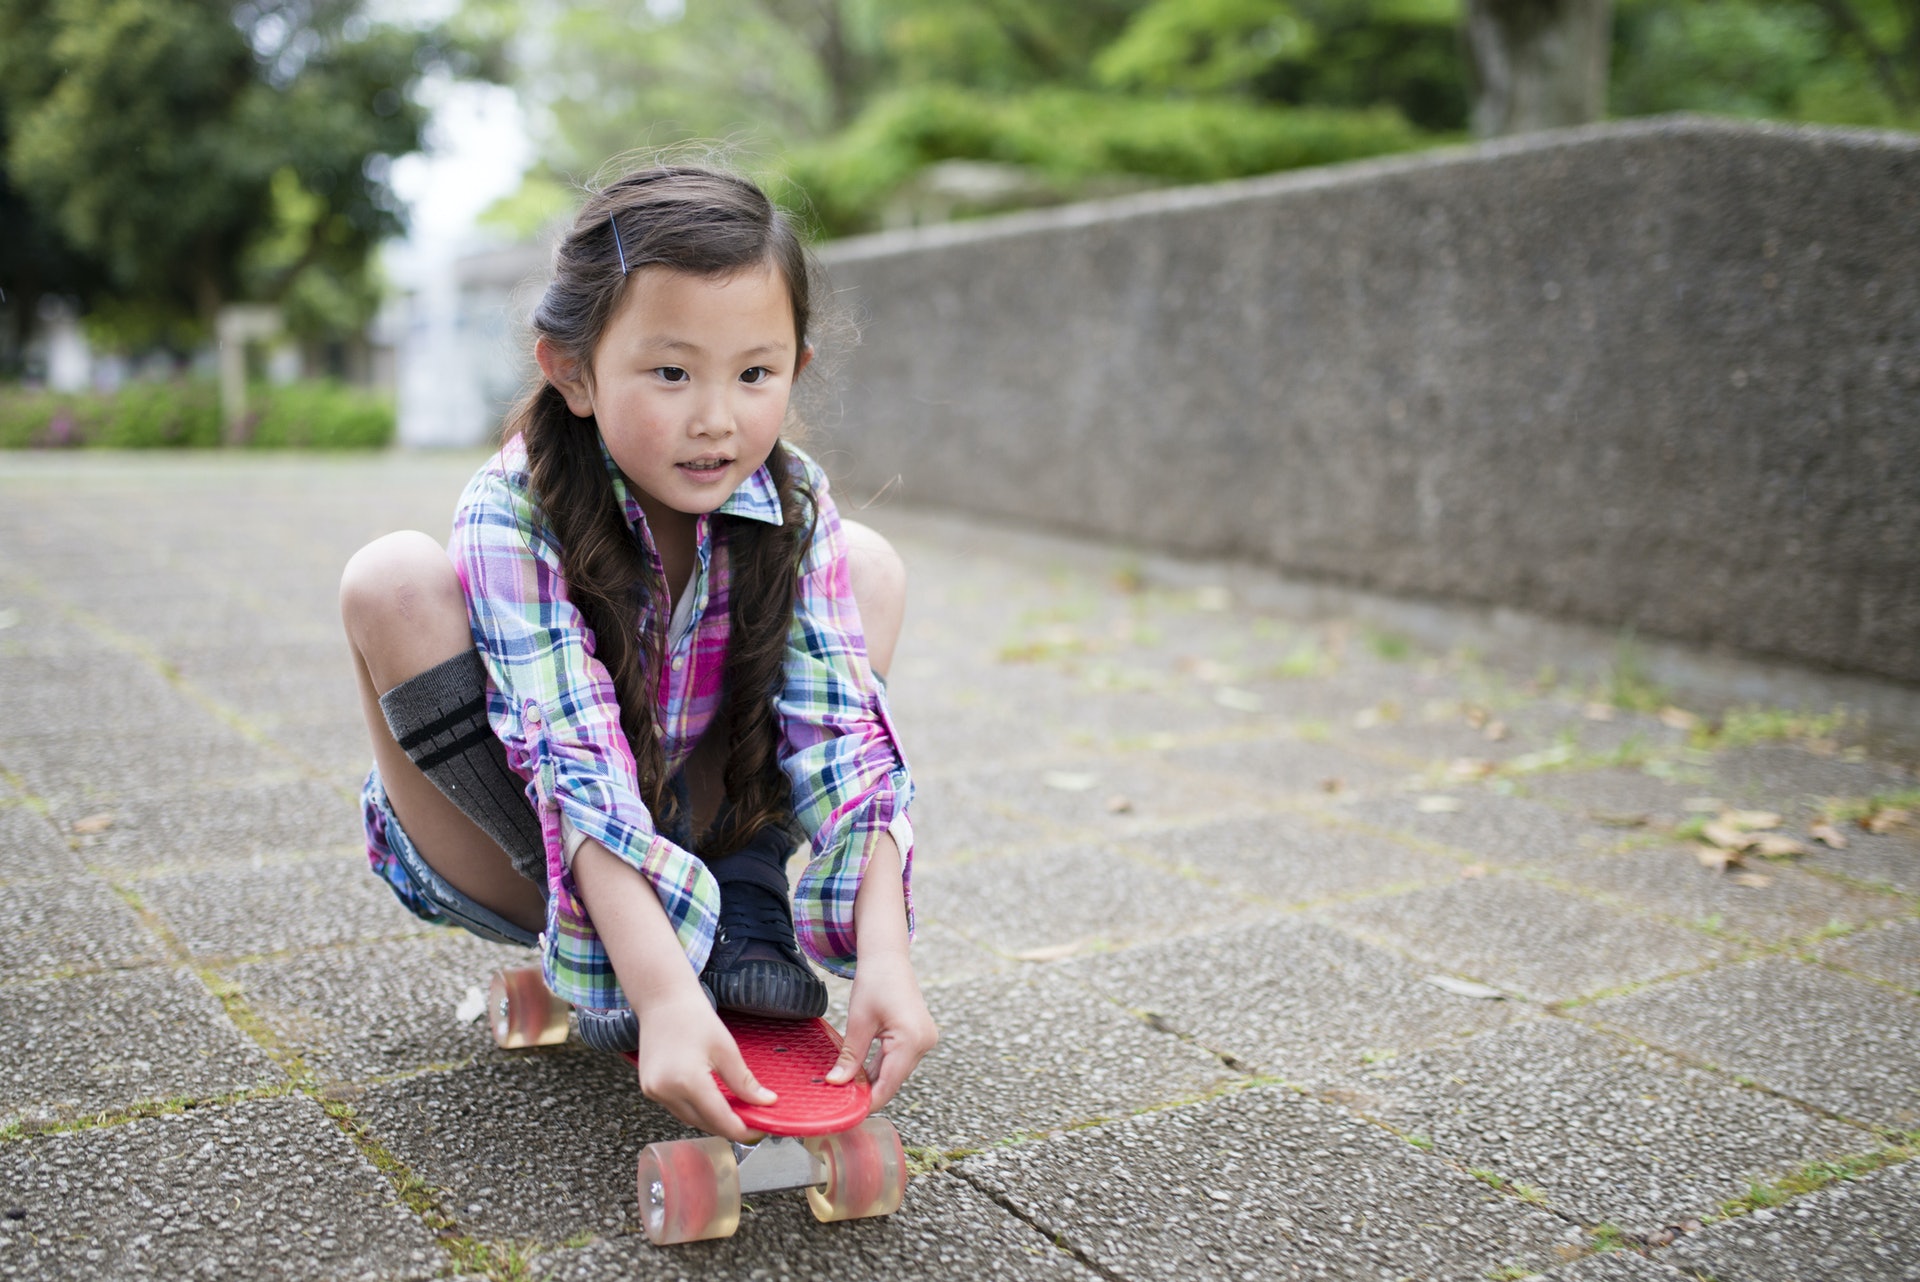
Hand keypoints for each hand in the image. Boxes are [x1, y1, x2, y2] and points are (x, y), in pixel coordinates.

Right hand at [631, 986, 775, 1144]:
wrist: (662, 1000)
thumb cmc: (694, 1017)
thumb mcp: (726, 1049)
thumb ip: (744, 1082)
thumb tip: (765, 1102)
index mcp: (686, 1081)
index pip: (720, 1119)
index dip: (743, 1129)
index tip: (761, 1129)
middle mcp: (665, 1091)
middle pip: (704, 1123)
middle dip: (729, 1126)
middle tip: (753, 1120)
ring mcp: (653, 1091)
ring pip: (690, 1119)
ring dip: (712, 1120)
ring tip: (736, 1111)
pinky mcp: (649, 1089)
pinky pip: (677, 1109)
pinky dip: (696, 1109)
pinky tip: (712, 1101)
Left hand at [827, 949, 936, 1111]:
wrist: (888, 957)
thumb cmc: (874, 982)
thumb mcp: (858, 1021)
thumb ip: (850, 1057)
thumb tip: (835, 1084)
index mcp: (911, 1040)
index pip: (888, 1084)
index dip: (868, 1102)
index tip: (847, 1113)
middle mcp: (924, 1043)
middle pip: (893, 1079)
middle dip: (868, 1090)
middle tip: (840, 1101)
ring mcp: (925, 1039)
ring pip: (895, 1071)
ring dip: (873, 1079)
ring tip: (847, 1087)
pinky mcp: (920, 1036)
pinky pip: (899, 1059)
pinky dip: (881, 1066)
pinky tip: (861, 1071)